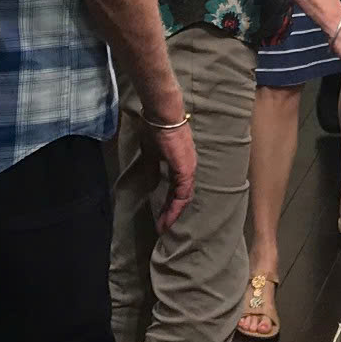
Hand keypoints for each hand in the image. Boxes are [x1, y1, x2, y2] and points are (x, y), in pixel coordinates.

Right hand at [147, 114, 195, 230]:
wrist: (162, 115)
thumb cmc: (155, 129)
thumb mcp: (152, 154)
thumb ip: (153, 169)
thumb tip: (152, 184)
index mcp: (181, 162)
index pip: (178, 188)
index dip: (169, 202)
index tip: (160, 215)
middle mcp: (188, 167)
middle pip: (182, 196)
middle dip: (171, 212)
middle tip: (162, 226)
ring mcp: (189, 169)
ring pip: (183, 198)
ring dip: (173, 213)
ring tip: (163, 226)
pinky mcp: (185, 170)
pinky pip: (182, 194)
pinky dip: (175, 208)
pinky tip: (167, 218)